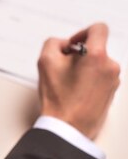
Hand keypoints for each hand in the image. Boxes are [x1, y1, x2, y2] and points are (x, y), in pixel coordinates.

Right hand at [38, 23, 119, 138]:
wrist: (68, 128)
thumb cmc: (59, 99)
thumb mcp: (45, 61)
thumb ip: (54, 42)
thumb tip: (64, 45)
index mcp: (97, 56)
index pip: (98, 29)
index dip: (82, 33)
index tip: (73, 44)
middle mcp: (110, 67)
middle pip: (96, 49)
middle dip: (80, 54)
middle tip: (64, 67)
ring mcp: (113, 82)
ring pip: (98, 64)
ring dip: (84, 68)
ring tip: (68, 83)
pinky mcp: (112, 93)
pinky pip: (101, 78)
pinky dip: (89, 80)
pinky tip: (75, 92)